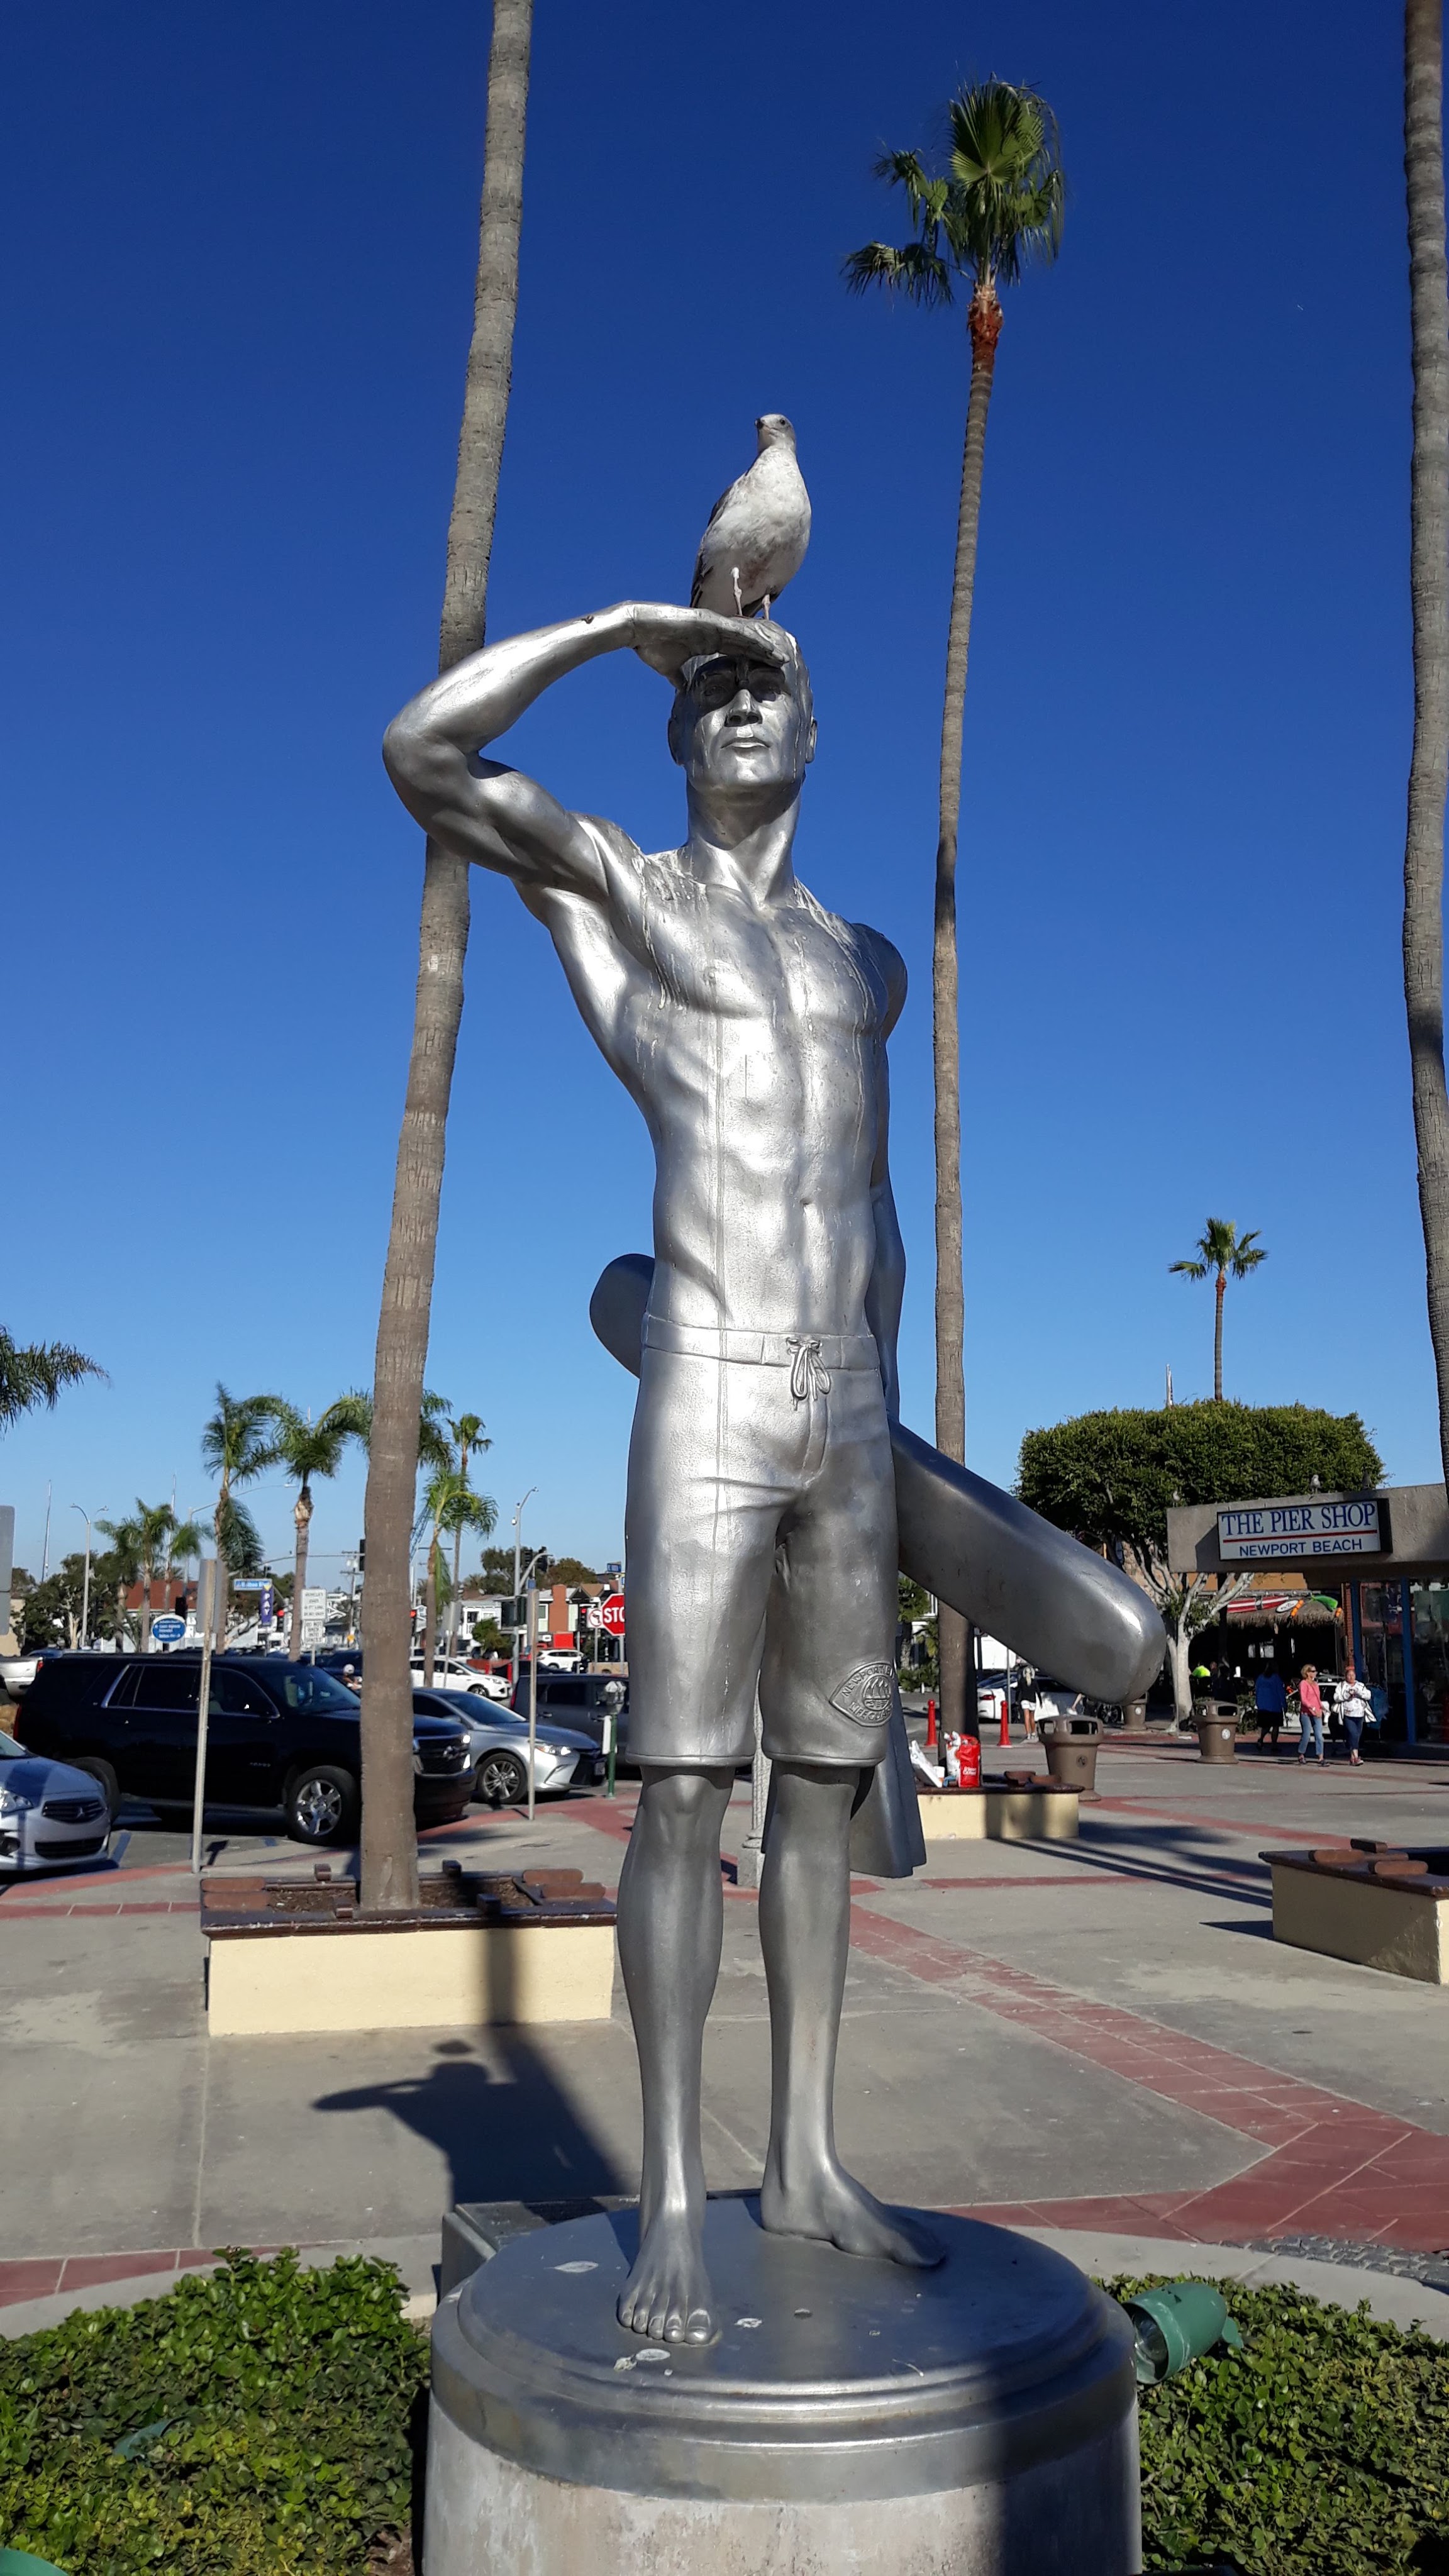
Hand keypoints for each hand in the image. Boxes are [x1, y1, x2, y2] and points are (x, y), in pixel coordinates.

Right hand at [627, 603, 793, 684]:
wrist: (637, 629)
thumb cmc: (650, 646)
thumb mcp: (668, 668)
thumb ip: (677, 678)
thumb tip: (680, 691)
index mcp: (707, 641)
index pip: (737, 651)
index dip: (754, 658)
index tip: (768, 669)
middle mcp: (713, 631)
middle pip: (746, 642)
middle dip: (765, 652)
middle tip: (784, 663)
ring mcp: (712, 624)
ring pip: (744, 635)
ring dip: (763, 646)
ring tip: (781, 656)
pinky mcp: (708, 621)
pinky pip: (733, 630)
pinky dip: (750, 638)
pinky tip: (764, 645)